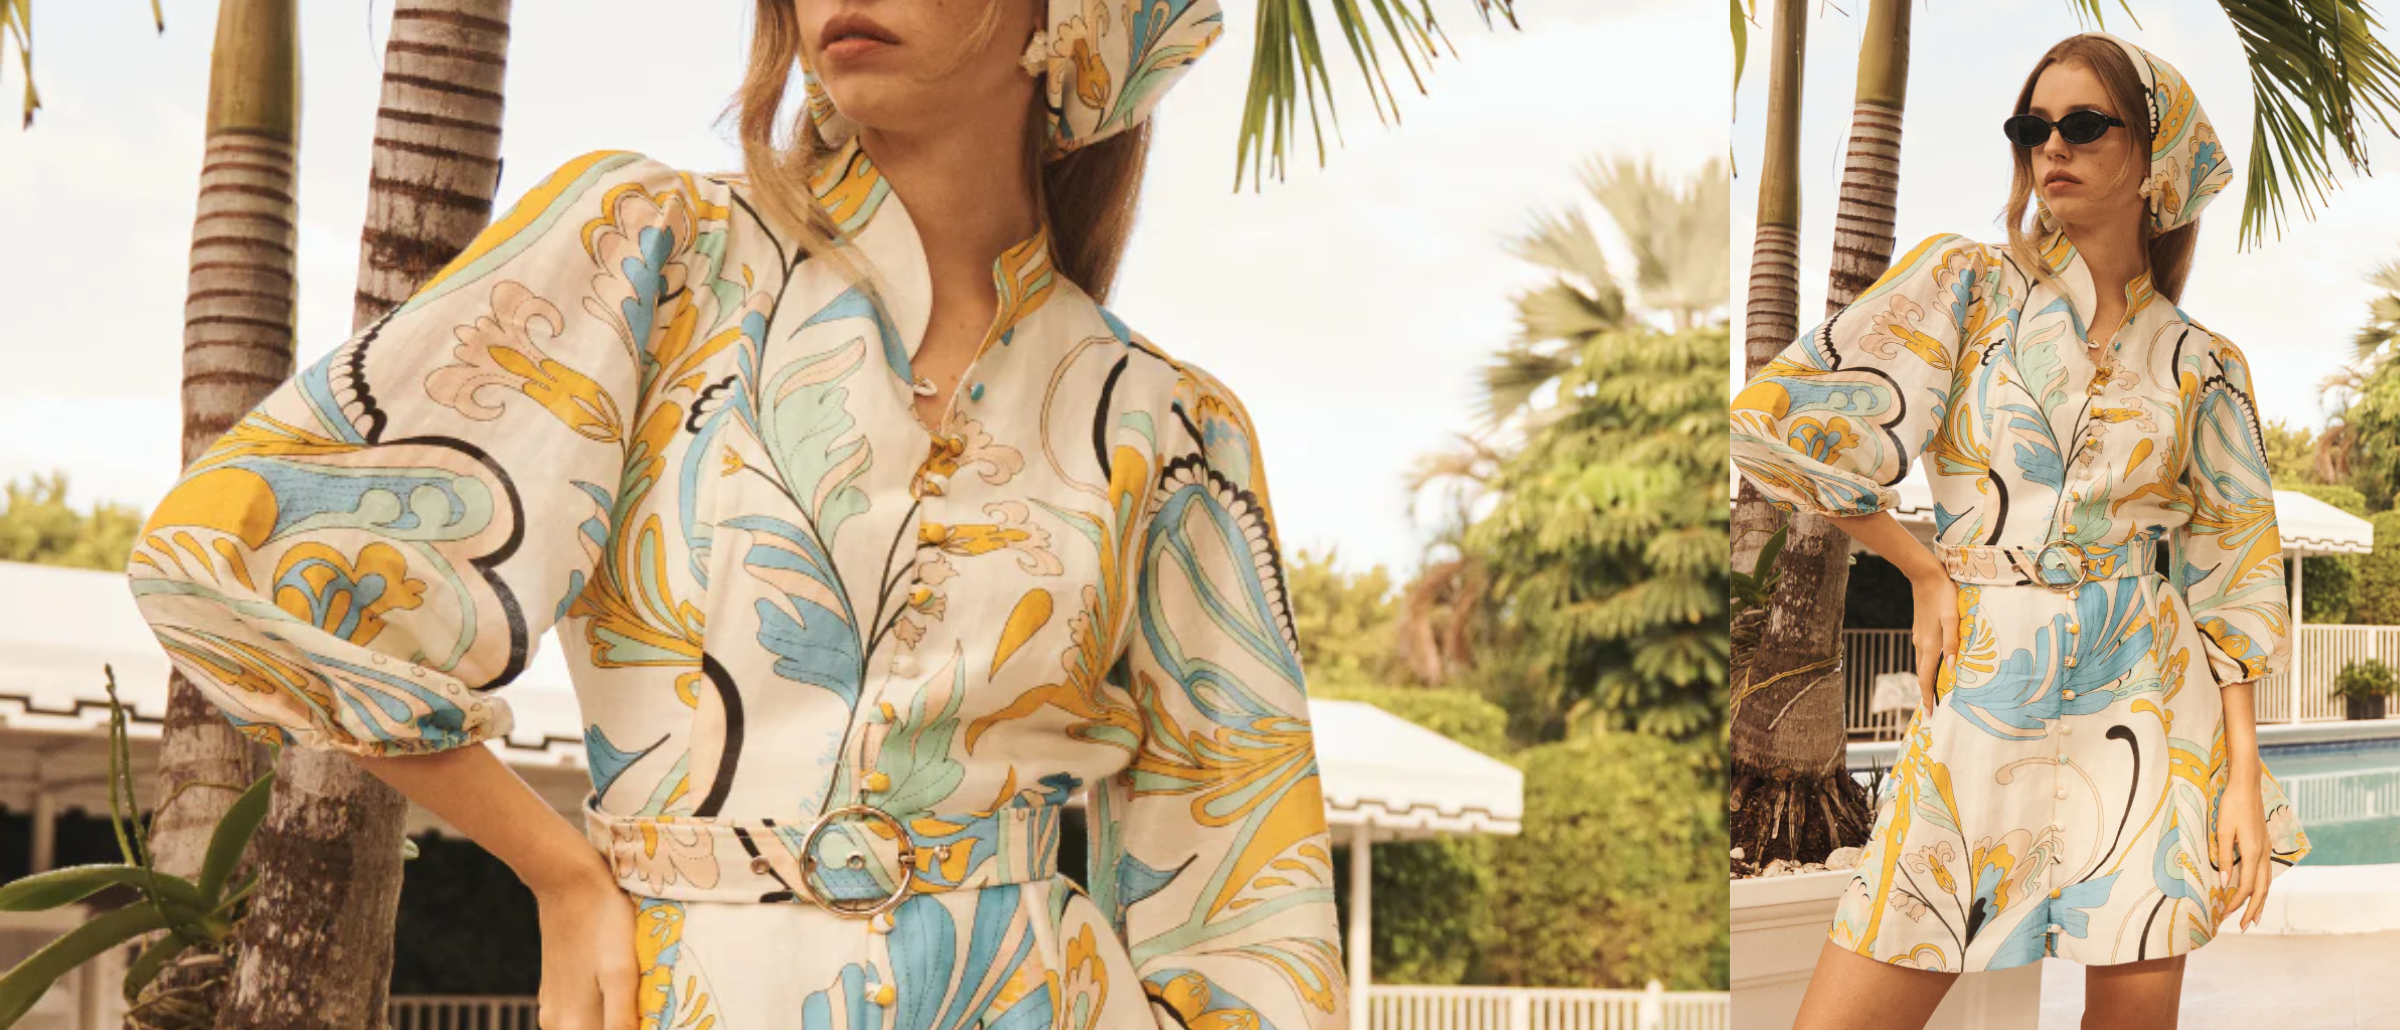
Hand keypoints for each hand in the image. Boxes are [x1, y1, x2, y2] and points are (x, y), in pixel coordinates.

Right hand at [533, 864, 640, 1029]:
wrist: (569, 881)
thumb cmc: (603, 924)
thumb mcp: (622, 975)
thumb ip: (622, 1020)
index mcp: (574, 1023)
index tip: (652, 1020)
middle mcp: (557, 1022)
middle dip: (625, 1027)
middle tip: (651, 1011)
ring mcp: (553, 1005)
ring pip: (588, 1029)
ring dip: (613, 1023)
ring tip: (640, 1003)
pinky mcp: (554, 989)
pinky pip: (579, 1015)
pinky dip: (601, 1014)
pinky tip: (619, 995)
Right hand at [1910, 572, 1959, 712]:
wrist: (1925, 576)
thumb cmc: (1944, 595)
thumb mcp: (1952, 619)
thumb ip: (1952, 643)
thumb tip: (1951, 669)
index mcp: (1929, 644)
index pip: (1925, 678)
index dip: (1928, 697)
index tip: (1930, 714)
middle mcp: (1921, 643)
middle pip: (1922, 674)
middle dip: (1927, 692)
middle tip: (1935, 709)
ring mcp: (1919, 636)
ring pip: (1923, 663)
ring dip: (1928, 679)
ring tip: (1938, 691)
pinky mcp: (1921, 629)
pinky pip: (1924, 654)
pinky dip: (1929, 665)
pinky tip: (1938, 665)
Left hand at [2214, 770, 2272, 930]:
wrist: (2247, 786)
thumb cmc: (2231, 806)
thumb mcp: (2222, 831)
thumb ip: (2223, 858)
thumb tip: (2224, 883)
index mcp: (2253, 851)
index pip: (2247, 885)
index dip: (2237, 902)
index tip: (2225, 914)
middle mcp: (2263, 853)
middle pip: (2262, 889)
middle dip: (2253, 909)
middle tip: (2245, 927)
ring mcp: (2266, 849)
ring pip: (2267, 882)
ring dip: (2260, 902)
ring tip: (2254, 918)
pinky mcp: (2264, 845)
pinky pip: (2265, 872)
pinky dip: (2262, 887)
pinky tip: (2257, 893)